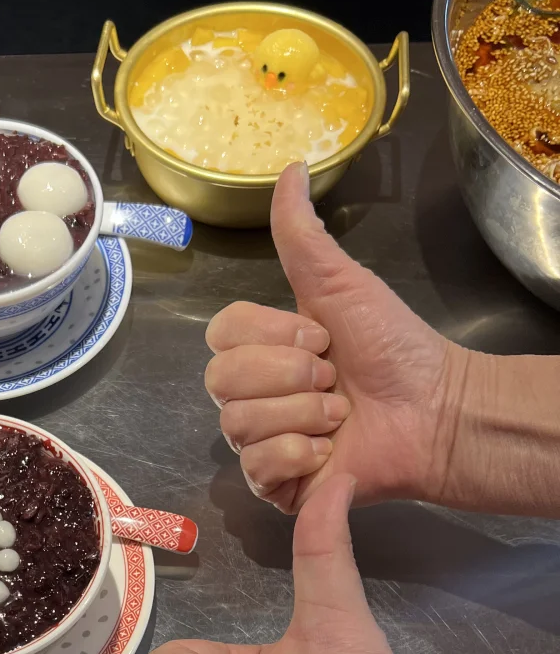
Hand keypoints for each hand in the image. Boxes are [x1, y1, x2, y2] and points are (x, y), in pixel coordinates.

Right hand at [204, 162, 471, 513]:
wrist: (433, 410)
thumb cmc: (393, 348)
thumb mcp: (342, 283)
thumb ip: (302, 235)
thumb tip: (289, 169)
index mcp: (261, 348)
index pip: (220, 334)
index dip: (270, 335)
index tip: (321, 337)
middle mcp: (253, 394)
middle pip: (221, 380)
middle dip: (288, 375)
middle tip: (333, 378)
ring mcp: (260, 441)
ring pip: (238, 423)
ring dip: (302, 413)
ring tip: (340, 414)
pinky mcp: (274, 485)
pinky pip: (255, 466)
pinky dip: (297, 454)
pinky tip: (329, 449)